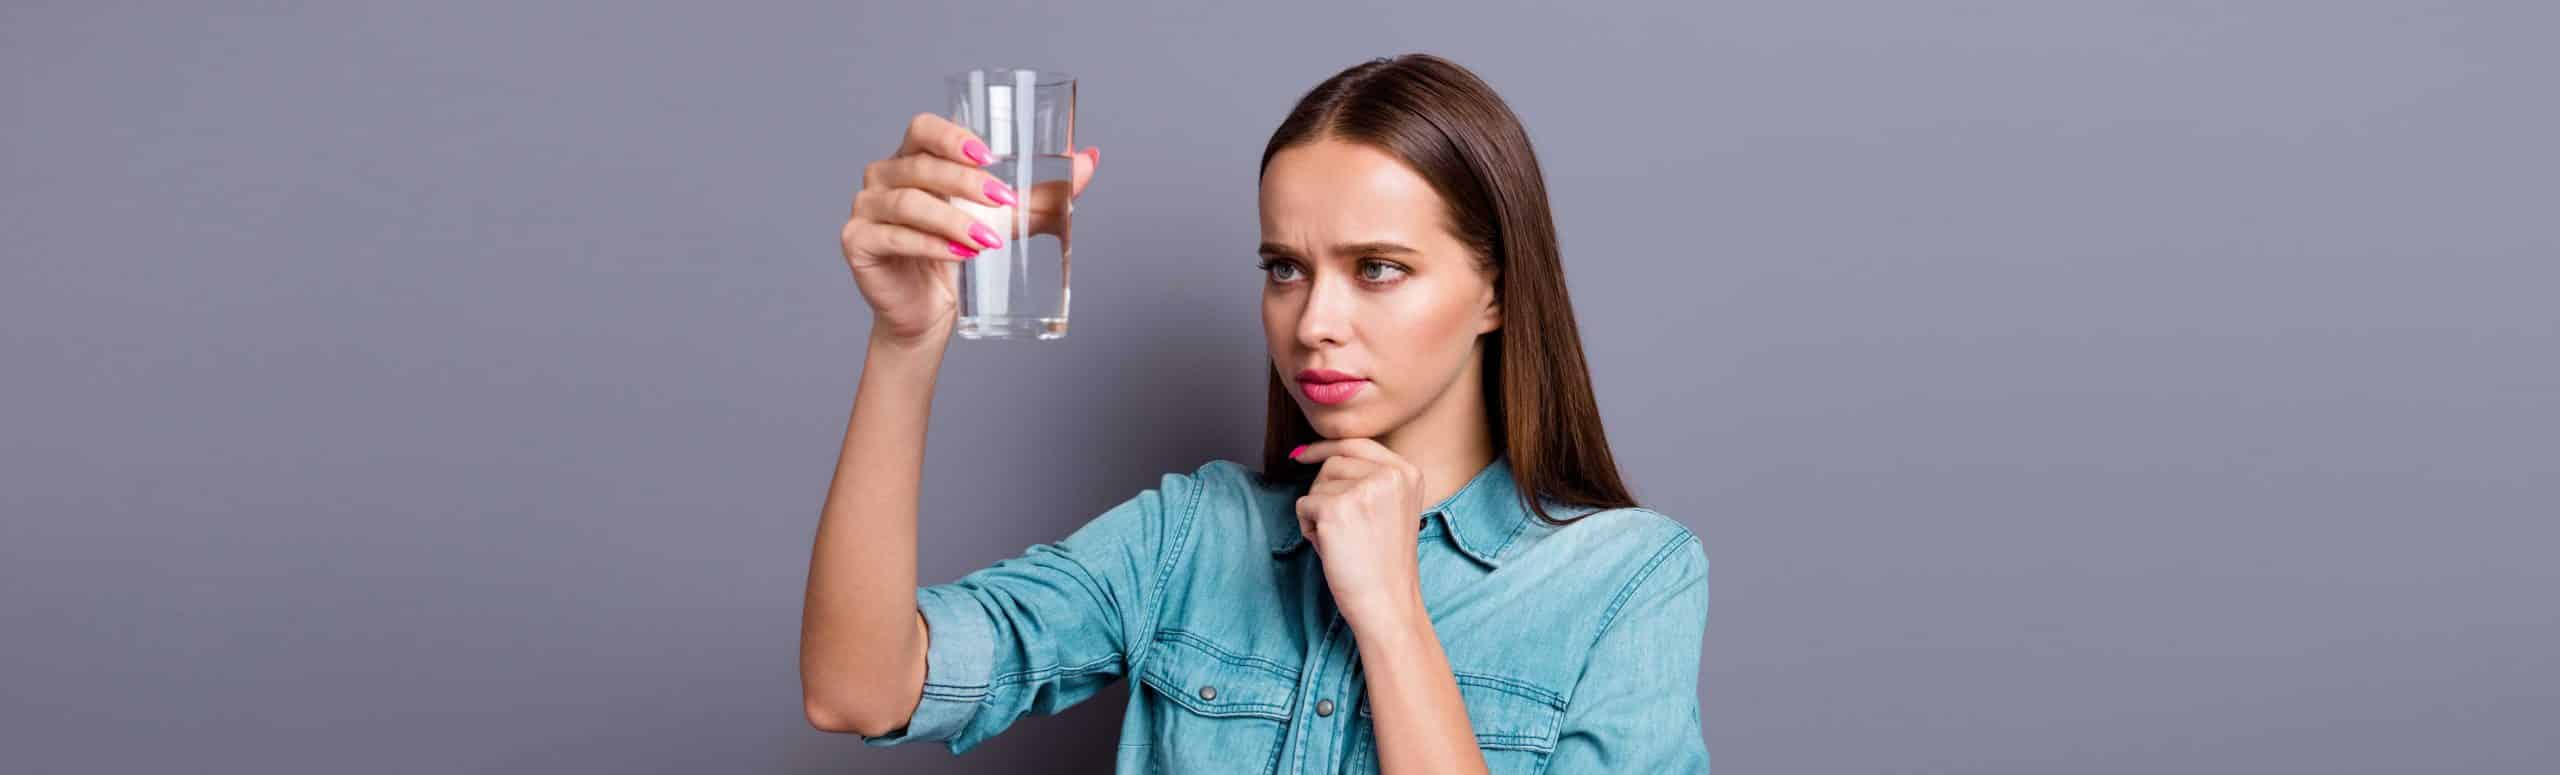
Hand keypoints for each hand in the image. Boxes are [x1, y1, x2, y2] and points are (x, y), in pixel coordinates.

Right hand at [840, 112, 1099, 343]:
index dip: (952, 136)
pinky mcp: (857, 243)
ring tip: (988, 241)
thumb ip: (1045, 193)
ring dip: (953, 219)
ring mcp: (866, 209)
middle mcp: (883, 176)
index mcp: (913, 158)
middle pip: (921, 166)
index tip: (990, 156)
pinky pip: (893, 237)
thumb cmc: (962, 257)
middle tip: (1004, 202)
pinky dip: (929, 245)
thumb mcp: (1007, 220)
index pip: (924, 128)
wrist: (930, 313)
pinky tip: (959, 255)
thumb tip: (1091, 159)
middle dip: (966, 183)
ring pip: (908, 202)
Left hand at [1289, 438, 1428, 624]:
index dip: (1326, 447)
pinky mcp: (1336, 508)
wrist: (1387, 603)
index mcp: (1407, 472)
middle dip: (1324, 492)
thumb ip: (1370, 478)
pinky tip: (1331, 548)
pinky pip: (1303, 505)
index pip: (1357, 443)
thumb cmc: (1382, 563)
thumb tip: (1312, 452)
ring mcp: (1363, 489)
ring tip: (1342, 541)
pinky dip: (1308, 528)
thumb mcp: (1392, 508)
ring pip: (1317, 484)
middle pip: (1333, 462)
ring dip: (1318, 512)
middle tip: (1340, 528)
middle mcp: (1389, 474)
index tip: (1302, 455)